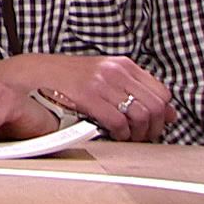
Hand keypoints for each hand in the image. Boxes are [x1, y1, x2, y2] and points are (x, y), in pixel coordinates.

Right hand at [0, 53, 175, 141]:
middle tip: (141, 137)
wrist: (34, 76)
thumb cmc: (68, 81)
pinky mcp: (88, 96)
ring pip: (141, 115)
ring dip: (138, 134)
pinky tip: (113, 135)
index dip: (162, 115)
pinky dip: (120, 134)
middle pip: (156, 106)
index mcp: (123, 65)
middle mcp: (116, 71)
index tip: (153, 126)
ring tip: (127, 138)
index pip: (162, 92)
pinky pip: (118, 121)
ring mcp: (102, 82)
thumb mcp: (106, 79)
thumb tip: (170, 112)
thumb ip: (136, 92)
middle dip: (153, 128)